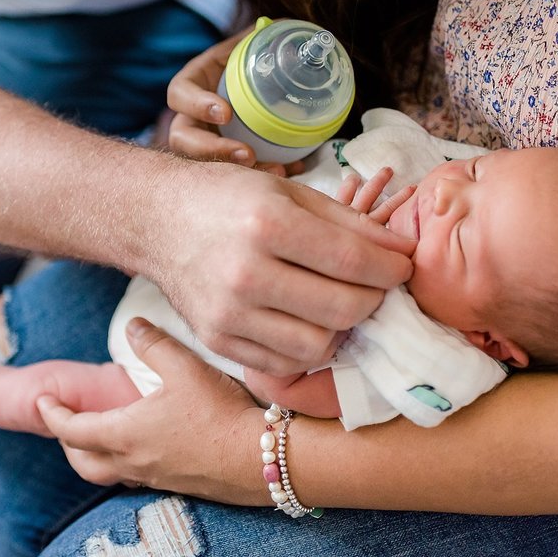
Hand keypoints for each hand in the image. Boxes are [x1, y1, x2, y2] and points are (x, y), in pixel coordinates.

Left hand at [37, 318, 266, 502]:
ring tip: (97, 437)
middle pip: (83, 462)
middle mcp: (134, 461)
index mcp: (125, 434)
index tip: (40, 401)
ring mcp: (156, 477)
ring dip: (94, 456)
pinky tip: (143, 446)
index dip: (53, 414)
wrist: (262, 458)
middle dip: (67, 442)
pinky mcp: (179, 484)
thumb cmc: (220, 413)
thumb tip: (132, 325)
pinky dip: (125, 463)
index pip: (72, 429)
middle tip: (64, 422)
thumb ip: (153, 343)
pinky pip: (137, 477)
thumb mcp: (184, 367)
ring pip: (109, 473)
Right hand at [147, 159, 414, 374]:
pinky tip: (307, 320)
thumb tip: (400, 252)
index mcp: (267, 225)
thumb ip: (348, 223)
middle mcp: (246, 273)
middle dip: (374, 299)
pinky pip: (284, 363)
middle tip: (375, 286)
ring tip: (340, 304)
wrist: (156, 222)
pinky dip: (307, 347)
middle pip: (343, 309)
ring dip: (342, 329)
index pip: (353, 261)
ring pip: (318, 346)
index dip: (391, 269)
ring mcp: (228, 314)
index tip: (401, 267)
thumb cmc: (227, 198)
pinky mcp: (217, 341)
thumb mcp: (287, 193)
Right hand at [165, 30, 302, 176]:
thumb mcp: (252, 44)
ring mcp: (206, 140)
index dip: (197, 105)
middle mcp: (192, 116)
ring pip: (206, 164)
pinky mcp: (224, 158)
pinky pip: (235, 173)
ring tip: (274, 170)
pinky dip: (264, 172)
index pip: (179, 94)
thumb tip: (283, 24)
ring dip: (238, 170)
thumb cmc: (250, 60)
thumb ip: (264, 36)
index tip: (226, 112)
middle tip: (248, 154)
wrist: (261, 80)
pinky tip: (291, 169)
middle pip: (183, 139)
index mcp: (194, 83)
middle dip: (212, 151)